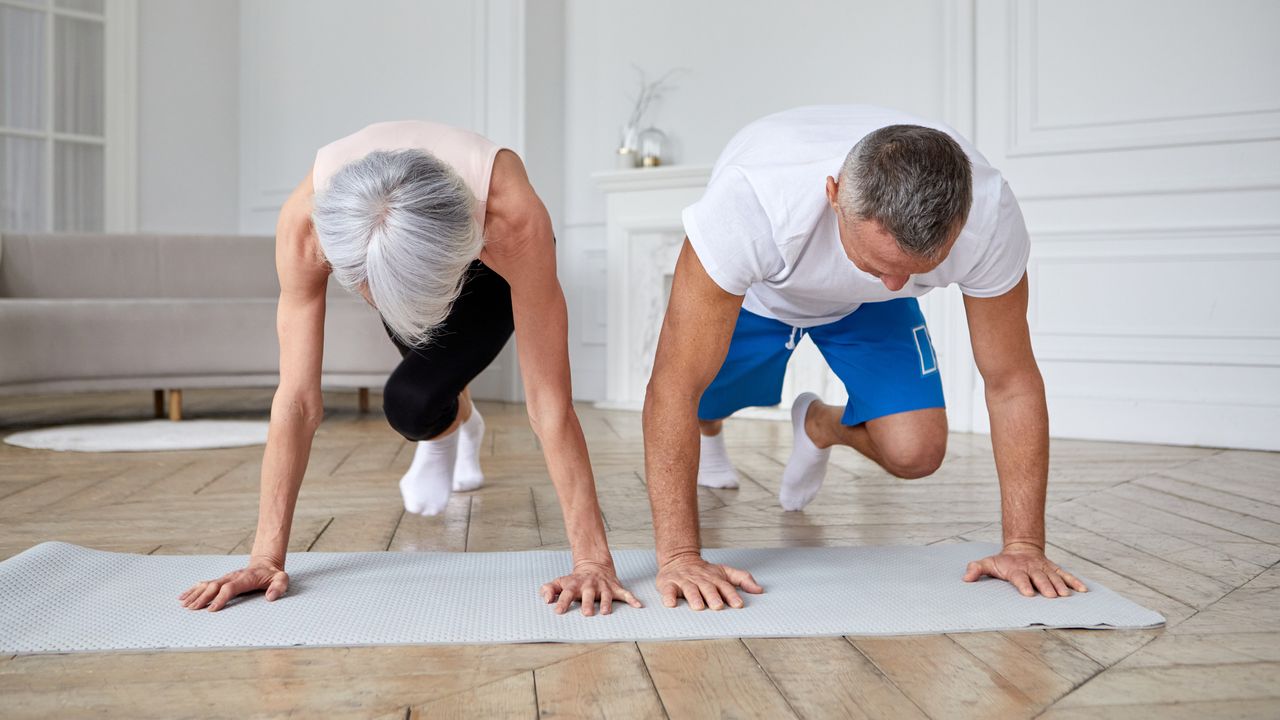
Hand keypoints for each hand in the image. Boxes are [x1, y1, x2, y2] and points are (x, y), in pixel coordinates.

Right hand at [179, 559, 288, 611]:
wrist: (266, 563)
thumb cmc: (273, 575)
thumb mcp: (282, 579)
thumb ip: (278, 587)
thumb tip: (271, 597)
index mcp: (245, 579)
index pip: (230, 588)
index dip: (221, 598)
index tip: (211, 609)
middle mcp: (232, 577)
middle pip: (214, 586)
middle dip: (203, 598)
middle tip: (193, 609)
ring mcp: (225, 577)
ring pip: (207, 585)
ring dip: (195, 594)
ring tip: (184, 604)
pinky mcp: (221, 579)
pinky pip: (205, 583)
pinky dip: (193, 589)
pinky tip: (183, 596)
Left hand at [540, 560, 642, 615]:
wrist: (594, 564)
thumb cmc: (575, 579)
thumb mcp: (560, 582)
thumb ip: (550, 589)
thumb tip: (545, 599)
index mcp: (575, 585)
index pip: (566, 594)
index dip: (562, 602)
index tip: (558, 611)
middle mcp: (589, 586)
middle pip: (588, 595)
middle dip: (588, 604)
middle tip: (587, 614)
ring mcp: (603, 586)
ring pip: (606, 595)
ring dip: (606, 603)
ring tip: (606, 612)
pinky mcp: (615, 587)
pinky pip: (625, 593)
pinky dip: (632, 599)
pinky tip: (638, 605)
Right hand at [656, 554, 762, 609]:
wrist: (679, 558)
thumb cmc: (704, 571)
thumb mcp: (725, 572)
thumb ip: (742, 579)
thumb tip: (759, 590)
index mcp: (714, 578)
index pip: (725, 586)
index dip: (732, 595)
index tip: (738, 604)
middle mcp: (700, 579)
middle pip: (707, 588)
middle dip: (713, 596)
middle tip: (717, 606)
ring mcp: (684, 581)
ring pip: (689, 589)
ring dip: (694, 597)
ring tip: (698, 606)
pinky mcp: (669, 583)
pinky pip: (668, 590)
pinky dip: (668, 596)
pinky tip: (670, 603)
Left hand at [963, 543, 1087, 597]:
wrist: (1022, 548)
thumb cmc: (1003, 562)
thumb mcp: (988, 563)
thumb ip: (976, 569)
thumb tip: (965, 578)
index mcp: (1016, 569)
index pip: (1019, 578)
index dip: (1024, 585)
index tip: (1028, 594)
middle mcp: (1032, 569)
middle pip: (1039, 578)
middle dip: (1045, 586)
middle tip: (1051, 596)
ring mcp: (1044, 569)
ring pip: (1054, 577)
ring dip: (1060, 586)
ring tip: (1066, 596)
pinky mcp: (1054, 569)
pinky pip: (1065, 574)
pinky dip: (1074, 581)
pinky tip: (1082, 590)